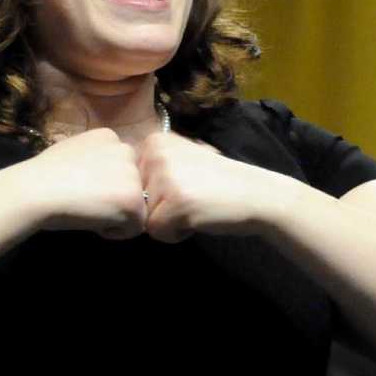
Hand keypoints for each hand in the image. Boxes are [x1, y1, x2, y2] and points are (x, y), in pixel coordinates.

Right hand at [20, 127, 146, 238]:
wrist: (35, 190)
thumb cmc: (42, 176)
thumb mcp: (72, 153)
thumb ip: (94, 160)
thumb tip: (101, 180)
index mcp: (109, 136)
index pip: (121, 167)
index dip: (104, 185)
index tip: (82, 189)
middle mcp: (125, 150)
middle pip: (132, 186)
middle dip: (113, 199)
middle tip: (85, 203)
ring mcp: (132, 175)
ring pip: (136, 207)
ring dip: (114, 216)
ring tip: (87, 211)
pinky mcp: (134, 200)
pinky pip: (135, 227)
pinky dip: (115, 232)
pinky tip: (92, 221)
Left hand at [138, 133, 290, 242]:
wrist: (257, 195)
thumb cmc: (219, 184)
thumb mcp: (183, 160)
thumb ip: (153, 166)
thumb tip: (118, 185)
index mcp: (154, 141)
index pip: (132, 183)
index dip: (156, 194)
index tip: (184, 187)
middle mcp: (155, 153)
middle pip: (136, 200)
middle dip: (160, 208)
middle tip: (192, 199)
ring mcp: (165, 177)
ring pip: (144, 218)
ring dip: (169, 221)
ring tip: (196, 208)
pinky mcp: (174, 202)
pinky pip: (156, 232)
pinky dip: (176, 234)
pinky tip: (198, 219)